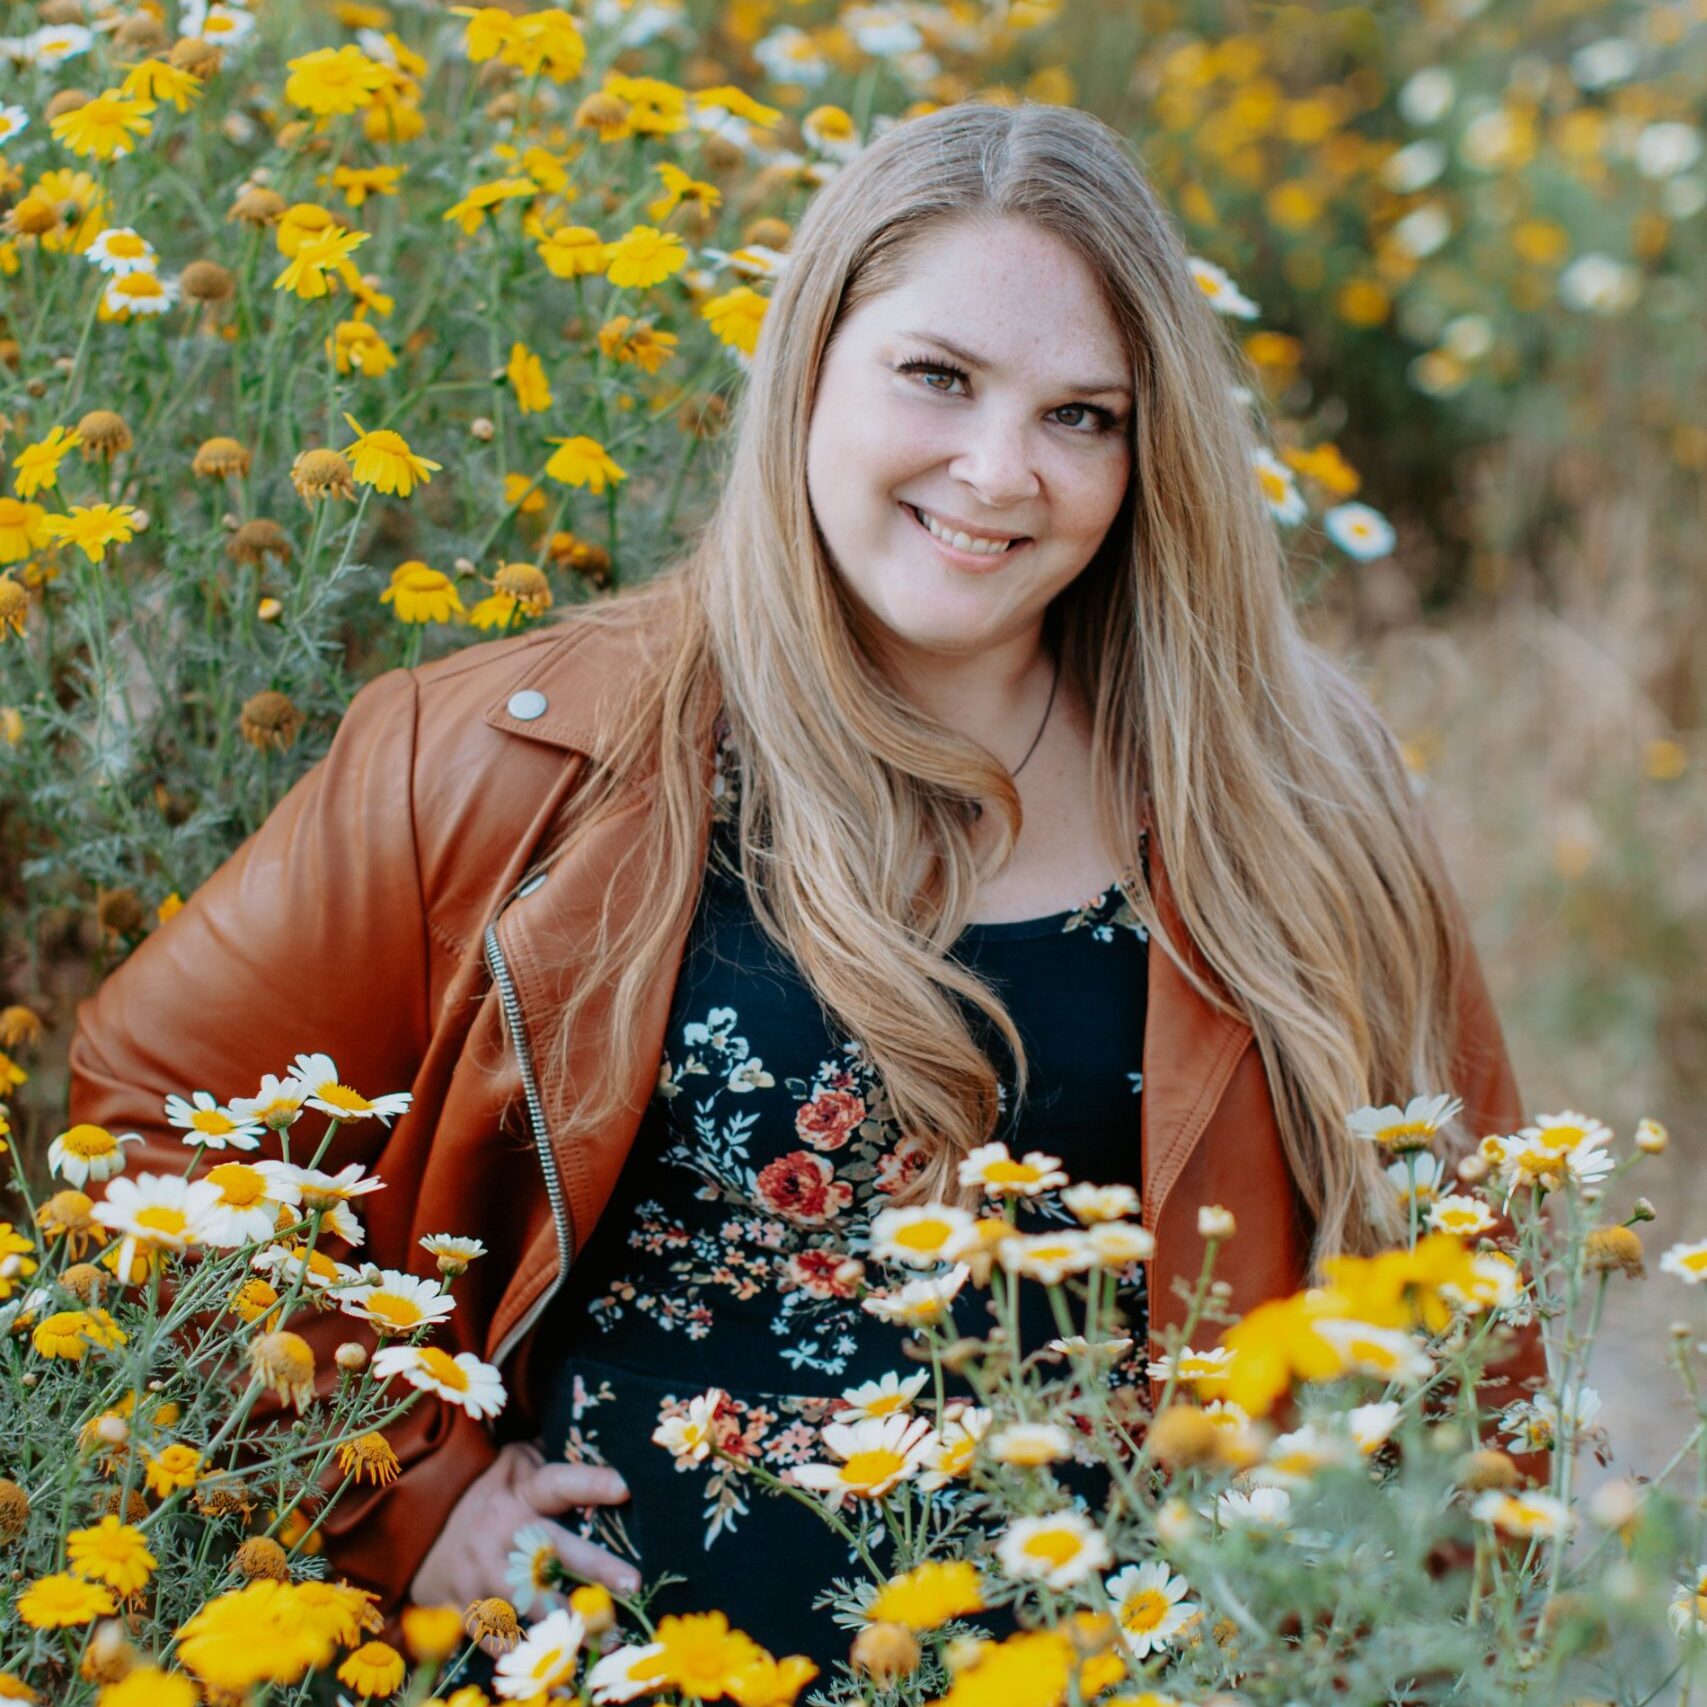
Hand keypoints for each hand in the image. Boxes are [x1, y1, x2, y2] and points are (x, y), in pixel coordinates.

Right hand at [409, 1438, 637, 1634]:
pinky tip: (552, 1667)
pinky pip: (495, 1638)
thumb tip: (595, 1445)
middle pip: (555, 1553)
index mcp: (520, 1494)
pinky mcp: (463, 1607)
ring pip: (527, 1605)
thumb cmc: (479, 1488)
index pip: (559, 1484)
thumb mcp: (510, 1463)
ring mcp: (481, 1574)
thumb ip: (547, 1463)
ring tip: (602, 1636)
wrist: (411, 1520)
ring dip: (565, 1622)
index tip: (624, 1488)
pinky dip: (521, 1654)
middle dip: (595, 1569)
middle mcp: (503, 1535)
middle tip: (632, 1583)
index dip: (590, 1484)